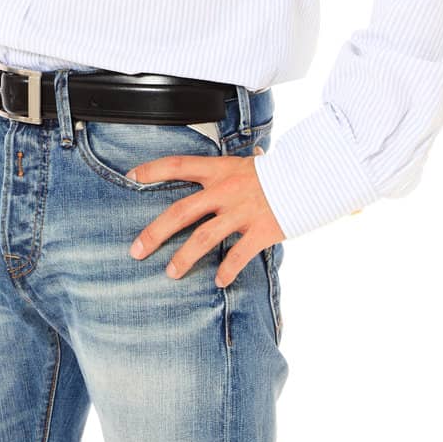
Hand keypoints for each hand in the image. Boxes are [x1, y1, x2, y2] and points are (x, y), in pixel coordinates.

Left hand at [128, 145, 284, 287]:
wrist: (311, 177)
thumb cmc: (277, 171)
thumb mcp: (246, 163)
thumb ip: (230, 168)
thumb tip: (230, 161)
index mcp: (219, 170)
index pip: (178, 165)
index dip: (153, 170)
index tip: (131, 177)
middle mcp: (225, 190)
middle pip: (181, 211)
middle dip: (155, 232)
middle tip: (136, 250)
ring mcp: (242, 212)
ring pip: (204, 238)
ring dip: (184, 257)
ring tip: (171, 272)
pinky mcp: (260, 231)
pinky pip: (238, 255)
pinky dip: (227, 270)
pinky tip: (219, 280)